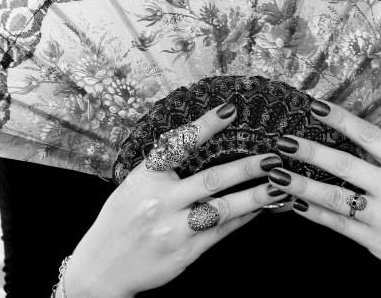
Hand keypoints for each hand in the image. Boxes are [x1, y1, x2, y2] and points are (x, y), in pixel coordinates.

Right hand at [65, 102, 285, 297]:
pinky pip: (220, 232)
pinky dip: (243, 219)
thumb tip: (198, 143)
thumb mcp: (133, 186)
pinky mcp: (184, 252)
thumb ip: (162, 170)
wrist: (102, 268)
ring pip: (222, 209)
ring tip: (279, 185)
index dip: (205, 126)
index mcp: (146, 177)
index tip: (230, 110)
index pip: (179, 144)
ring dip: (254, 196)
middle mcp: (160, 200)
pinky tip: (260, 209)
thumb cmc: (120, 220)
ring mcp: (173, 228)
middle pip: (211, 179)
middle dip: (247, 167)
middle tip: (273, 156)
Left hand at [267, 100, 380, 297]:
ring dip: (302, 184)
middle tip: (283, 140)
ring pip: (334, 197)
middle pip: (344, 165)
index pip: (370, 136)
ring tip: (276, 174)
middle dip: (310, 151)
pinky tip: (296, 203)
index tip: (316, 105)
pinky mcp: (377, 242)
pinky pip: (339, 225)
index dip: (341, 120)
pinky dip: (315, 213)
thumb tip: (366, 141)